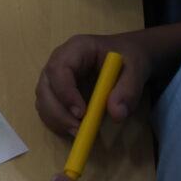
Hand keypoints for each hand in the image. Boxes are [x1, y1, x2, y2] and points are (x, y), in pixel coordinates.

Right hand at [34, 35, 151, 136]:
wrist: (126, 55)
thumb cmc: (129, 57)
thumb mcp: (137, 69)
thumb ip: (128, 90)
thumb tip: (116, 115)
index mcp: (76, 48)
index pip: (59, 69)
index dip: (65, 93)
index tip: (81, 114)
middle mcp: (59, 60)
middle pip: (45, 86)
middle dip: (57, 112)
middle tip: (77, 130)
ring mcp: (54, 75)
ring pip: (43, 99)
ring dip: (56, 119)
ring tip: (79, 132)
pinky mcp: (56, 88)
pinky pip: (47, 106)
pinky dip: (56, 120)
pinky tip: (74, 127)